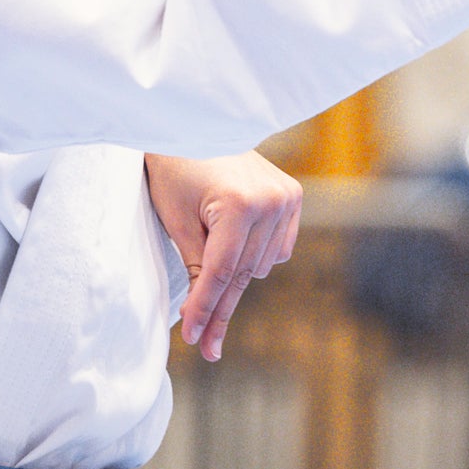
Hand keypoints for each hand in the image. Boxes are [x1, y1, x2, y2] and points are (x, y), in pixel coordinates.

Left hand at [144, 151, 302, 361]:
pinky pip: (277, 249)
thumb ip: (196, 268)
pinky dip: (256, 255)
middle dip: (220, 307)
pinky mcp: (293, 196)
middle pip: (243, 274)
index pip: (222, 272)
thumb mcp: (177, 221)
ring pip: (261, 266)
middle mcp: (272, 201)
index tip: (194, 338)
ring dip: (236, 277)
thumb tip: (200, 318)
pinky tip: (237, 245)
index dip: (206, 308)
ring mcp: (287, 198)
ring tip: (210, 268)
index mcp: (240, 204)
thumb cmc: (176, 168)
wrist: (195, 124)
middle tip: (206, 345)